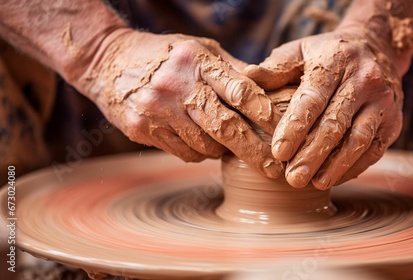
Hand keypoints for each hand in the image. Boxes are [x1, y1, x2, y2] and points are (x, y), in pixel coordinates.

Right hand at [75, 29, 283, 177]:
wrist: (107, 60)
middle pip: (226, 127)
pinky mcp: (141, 129)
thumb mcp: (199, 49)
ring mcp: (156, 109)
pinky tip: (198, 138)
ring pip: (206, 146)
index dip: (266, 114)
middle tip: (274, 170)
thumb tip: (269, 90)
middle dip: (254, 152)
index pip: (240, 90)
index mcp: (196, 60)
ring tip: (228, 143)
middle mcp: (175, 85)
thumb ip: (232, 69)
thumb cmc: (164, 55)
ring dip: (223, 150)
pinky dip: (200, 151)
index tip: (285, 132)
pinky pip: (185, 153)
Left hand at [244, 26, 403, 188]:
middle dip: (312, 155)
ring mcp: (383, 101)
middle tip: (292, 179)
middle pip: (335, 123)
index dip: (295, 128)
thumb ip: (274, 69)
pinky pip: (374, 149)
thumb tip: (244, 82)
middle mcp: (364, 80)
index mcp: (335, 61)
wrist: (375, 47)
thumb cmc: (326, 55)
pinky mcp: (393, 120)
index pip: (313, 99)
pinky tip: (335, 178)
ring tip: (315, 184)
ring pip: (358, 139)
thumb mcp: (300, 50)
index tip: (278, 153)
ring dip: (336, 166)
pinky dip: (354, 166)